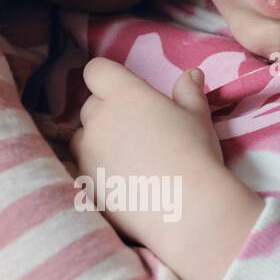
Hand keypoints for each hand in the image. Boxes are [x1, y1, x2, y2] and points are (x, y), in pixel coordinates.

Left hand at [70, 58, 262, 279]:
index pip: (96, 71)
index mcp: (124, 96)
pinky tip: (124, 185)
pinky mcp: (85, 184)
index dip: (107, 80)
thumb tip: (192, 74)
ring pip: (82, 140)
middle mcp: (99, 120)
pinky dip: (98, 174)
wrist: (187, 208)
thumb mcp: (198, 119)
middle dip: (106, 114)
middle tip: (136, 132)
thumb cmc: (196, 156)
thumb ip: (189, 92)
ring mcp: (87, 154)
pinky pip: (84, 171)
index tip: (122, 92)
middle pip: (89, 107)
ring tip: (129, 162)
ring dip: (97, 144)